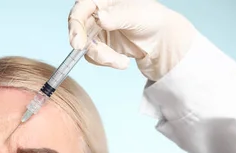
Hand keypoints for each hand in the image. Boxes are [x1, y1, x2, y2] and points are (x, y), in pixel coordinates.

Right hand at [68, 0, 196, 80]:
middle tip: (101, 56)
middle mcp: (94, 14)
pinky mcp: (99, 47)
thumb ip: (117, 16)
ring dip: (103, 57)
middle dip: (88, 47)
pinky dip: (107, 62)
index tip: (78, 43)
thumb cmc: (151, 18)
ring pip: (86, 47)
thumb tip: (100, 18)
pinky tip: (122, 61)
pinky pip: (93, 57)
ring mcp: (95, 32)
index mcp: (101, 0)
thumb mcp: (137, 14)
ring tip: (122, 62)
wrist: (160, 39)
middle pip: (78, 30)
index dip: (76, 26)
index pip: (81, 10)